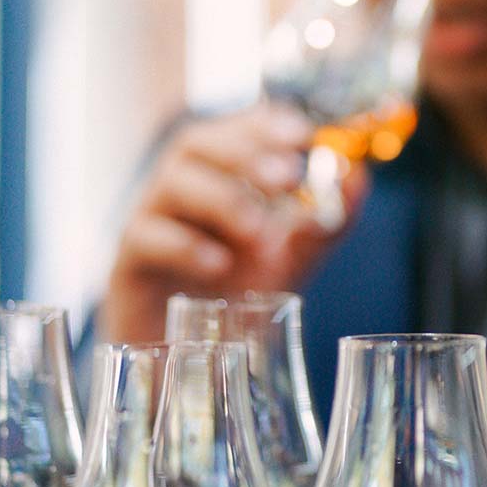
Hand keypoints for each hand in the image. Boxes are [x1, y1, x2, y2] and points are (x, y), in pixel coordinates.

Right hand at [100, 102, 368, 343]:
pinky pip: (145, 238)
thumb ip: (323, 224)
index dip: (265, 124)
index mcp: (221, 179)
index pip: (235, 130)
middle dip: (244, 152)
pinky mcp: (128, 265)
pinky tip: (220, 265)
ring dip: (220, 198)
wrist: (192, 363)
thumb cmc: (238, 300)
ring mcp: (150, 223)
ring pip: (170, 184)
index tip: (303, 132)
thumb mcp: (290, 261)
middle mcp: (181, 191)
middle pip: (196, 143)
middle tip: (288, 175)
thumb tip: (359, 177)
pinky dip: (185, 246)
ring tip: (259, 230)